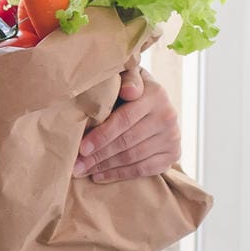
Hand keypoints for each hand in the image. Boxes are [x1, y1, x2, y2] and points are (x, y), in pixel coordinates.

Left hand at [74, 64, 180, 183]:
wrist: (156, 102)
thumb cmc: (130, 88)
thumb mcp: (128, 75)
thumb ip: (127, 78)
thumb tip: (129, 91)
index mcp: (155, 94)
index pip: (125, 119)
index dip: (102, 135)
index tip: (81, 148)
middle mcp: (168, 116)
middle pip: (127, 141)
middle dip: (98, 156)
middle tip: (76, 165)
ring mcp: (172, 137)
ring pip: (133, 158)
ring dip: (105, 167)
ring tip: (83, 171)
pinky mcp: (173, 154)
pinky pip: (143, 169)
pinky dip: (119, 174)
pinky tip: (99, 176)